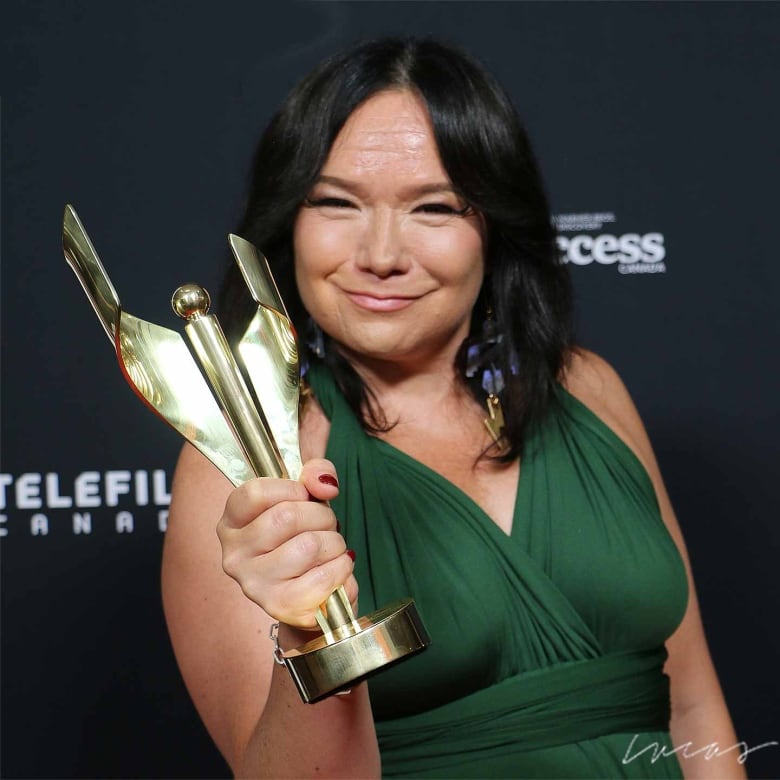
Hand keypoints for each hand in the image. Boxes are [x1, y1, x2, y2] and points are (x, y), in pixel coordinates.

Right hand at [216, 459, 356, 628]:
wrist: (313, 595)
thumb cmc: (305, 536)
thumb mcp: (307, 492)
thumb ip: (315, 469)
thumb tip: (325, 485)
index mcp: (232, 523)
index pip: (255, 493)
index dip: (292, 489)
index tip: (306, 496)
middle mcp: (234, 555)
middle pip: (287, 517)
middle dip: (322, 516)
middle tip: (326, 524)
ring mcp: (255, 584)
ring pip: (309, 546)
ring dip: (335, 542)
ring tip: (331, 548)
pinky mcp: (282, 607)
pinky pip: (324, 577)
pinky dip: (342, 567)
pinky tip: (337, 567)